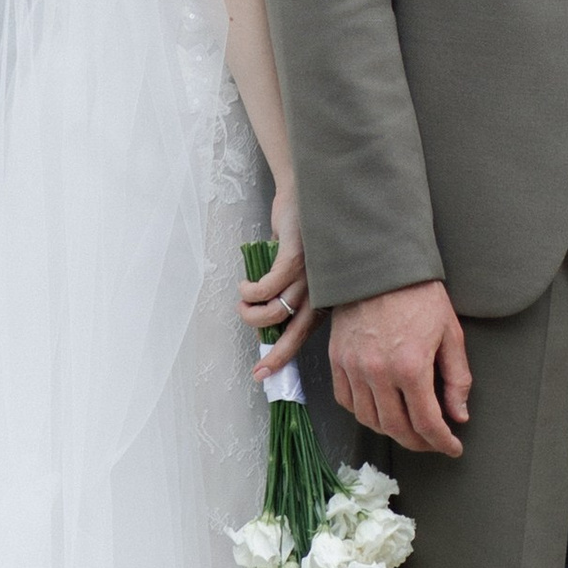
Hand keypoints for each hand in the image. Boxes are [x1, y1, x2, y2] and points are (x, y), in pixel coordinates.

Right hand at [242, 196, 314, 379]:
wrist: (305, 195)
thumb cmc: (303, 232)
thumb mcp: (302, 269)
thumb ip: (290, 291)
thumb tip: (270, 317)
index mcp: (324, 295)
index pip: (307, 334)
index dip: (285, 356)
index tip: (266, 373)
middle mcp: (320, 289)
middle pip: (295, 332)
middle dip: (275, 356)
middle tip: (258, 371)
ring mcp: (309, 275)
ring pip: (274, 312)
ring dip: (250, 313)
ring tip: (243, 303)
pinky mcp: (294, 259)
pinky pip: (266, 288)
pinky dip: (249, 292)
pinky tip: (245, 286)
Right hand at [327, 277, 471, 456]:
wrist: (378, 264)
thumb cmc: (418, 294)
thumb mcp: (450, 333)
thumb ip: (457, 378)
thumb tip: (458, 415)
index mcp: (411, 367)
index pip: (427, 423)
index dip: (442, 442)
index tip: (452, 447)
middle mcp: (378, 373)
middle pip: (397, 429)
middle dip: (420, 442)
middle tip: (433, 441)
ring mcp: (353, 367)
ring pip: (370, 420)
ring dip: (392, 431)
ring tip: (409, 428)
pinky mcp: (337, 359)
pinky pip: (346, 400)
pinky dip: (363, 413)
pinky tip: (380, 410)